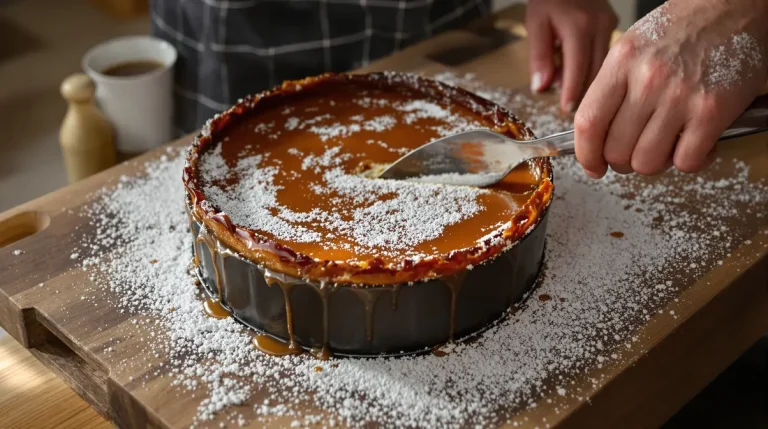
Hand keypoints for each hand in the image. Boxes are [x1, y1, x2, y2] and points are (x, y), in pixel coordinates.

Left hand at [526, 0, 617, 111]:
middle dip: (583, 93)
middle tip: (568, 107)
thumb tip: (541, 87)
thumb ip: (539, 56)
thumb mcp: (536, 23)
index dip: (572, 93)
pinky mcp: (614, 26)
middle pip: (595, 71)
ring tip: (569, 89)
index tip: (567, 111)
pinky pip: (605, 55)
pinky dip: (592, 68)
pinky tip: (578, 72)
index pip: (578, 69)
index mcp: (579, 26)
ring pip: (603, 66)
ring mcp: (610, 26)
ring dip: (588, 82)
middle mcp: (600, 26)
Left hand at [574, 0, 767, 177]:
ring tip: (667, 145)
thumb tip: (595, 135)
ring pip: (648, 162)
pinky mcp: (712, 110)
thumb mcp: (633, 48)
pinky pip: (687, 161)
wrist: (735, 8)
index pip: (588, 123)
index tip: (593, 166)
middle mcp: (647, 79)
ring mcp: (680, 96)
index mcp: (621, 62)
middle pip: (616, 149)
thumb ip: (612, 88)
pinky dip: (690, 160)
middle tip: (635, 152)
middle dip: (623, 162)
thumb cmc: (683, 28)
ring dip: (655, 163)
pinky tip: (696, 142)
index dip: (586, 155)